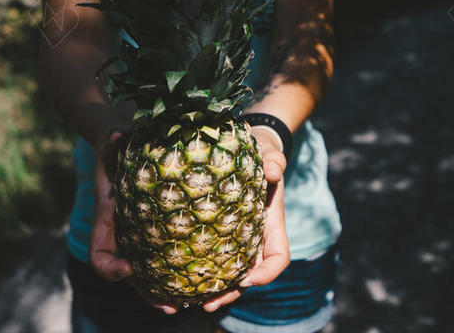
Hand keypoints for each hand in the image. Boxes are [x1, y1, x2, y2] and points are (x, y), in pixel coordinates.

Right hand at [88, 128, 179, 313]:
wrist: (119, 138)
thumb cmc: (115, 140)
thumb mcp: (112, 137)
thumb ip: (113, 137)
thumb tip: (118, 134)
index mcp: (108, 216)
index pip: (99, 252)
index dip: (110, 266)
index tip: (128, 268)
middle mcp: (122, 230)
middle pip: (129, 275)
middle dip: (147, 292)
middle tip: (170, 307)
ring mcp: (138, 231)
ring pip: (149, 271)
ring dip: (165, 289)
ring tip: (188, 303)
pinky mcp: (158, 224)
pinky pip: (166, 252)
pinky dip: (180, 267)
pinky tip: (204, 274)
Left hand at [202, 128, 289, 312]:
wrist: (248, 150)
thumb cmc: (261, 154)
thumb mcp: (270, 153)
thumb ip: (275, 159)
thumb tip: (274, 170)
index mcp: (271, 225)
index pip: (277, 258)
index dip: (267, 273)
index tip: (249, 277)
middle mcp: (255, 238)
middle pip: (249, 276)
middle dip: (230, 292)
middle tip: (208, 304)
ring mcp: (236, 239)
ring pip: (228, 273)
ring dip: (212, 289)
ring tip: (188, 301)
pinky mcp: (216, 234)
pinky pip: (210, 258)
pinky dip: (197, 271)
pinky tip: (176, 278)